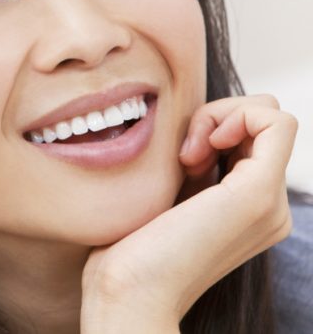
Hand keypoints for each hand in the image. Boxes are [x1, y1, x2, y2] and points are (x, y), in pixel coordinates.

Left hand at [80, 94, 296, 332]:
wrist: (128, 291)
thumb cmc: (130, 247)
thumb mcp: (167, 194)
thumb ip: (190, 169)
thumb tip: (191, 135)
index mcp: (249, 208)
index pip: (255, 135)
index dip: (215, 125)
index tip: (181, 156)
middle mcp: (270, 207)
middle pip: (264, 122)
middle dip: (217, 118)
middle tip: (183, 155)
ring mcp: (269, 202)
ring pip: (271, 116)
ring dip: (219, 117)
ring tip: (187, 157)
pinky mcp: (257, 194)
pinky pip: (277, 121)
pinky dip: (235, 114)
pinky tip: (199, 148)